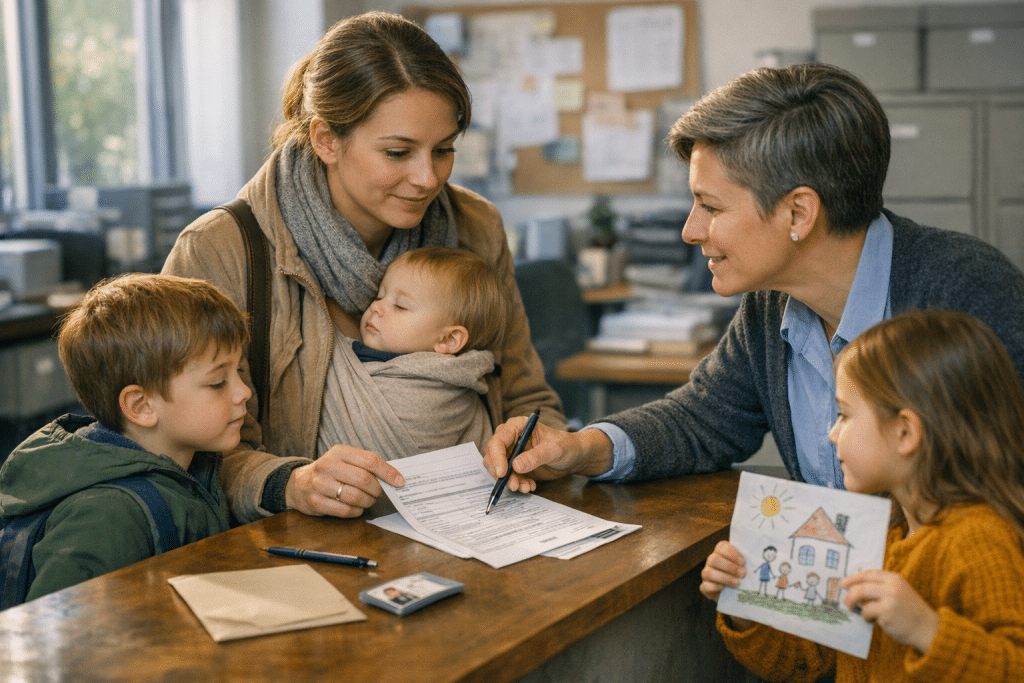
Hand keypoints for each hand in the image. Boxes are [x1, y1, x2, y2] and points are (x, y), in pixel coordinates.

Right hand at [285, 444, 404, 517]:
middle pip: (364, 480)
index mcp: (338, 452)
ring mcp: (319, 484)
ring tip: (368, 500)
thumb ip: (365, 465)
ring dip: (368, 502)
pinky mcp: (315, 502)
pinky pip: (345, 511)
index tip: (400, 481)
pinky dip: (357, 511)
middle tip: (379, 493)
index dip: (388, 472)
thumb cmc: (330, 472)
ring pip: (355, 497)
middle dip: (377, 490)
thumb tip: (393, 478)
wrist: (298, 483)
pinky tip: (356, 507)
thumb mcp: (344, 460)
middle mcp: (327, 466)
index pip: (369, 460)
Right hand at [482, 419, 613, 492]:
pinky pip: (509, 477)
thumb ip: (536, 456)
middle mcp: (511, 439)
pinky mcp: (516, 466)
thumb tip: (515, 466)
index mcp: (517, 427)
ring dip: (510, 481)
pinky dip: (517, 484)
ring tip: (526, 487)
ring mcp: (512, 453)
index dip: (496, 457)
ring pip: (499, 469)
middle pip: (493, 456)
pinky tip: (530, 486)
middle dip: (500, 472)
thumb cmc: (566, 446)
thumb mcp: (554, 449)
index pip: (498, 440)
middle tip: (513, 484)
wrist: (573, 457)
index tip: (502, 472)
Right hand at [701, 541, 754, 630]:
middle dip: (729, 566)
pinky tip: (723, 589)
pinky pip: (704, 586)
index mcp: (722, 552)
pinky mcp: (705, 587)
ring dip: (724, 577)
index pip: (722, 546)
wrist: (737, 595)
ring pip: (708, 572)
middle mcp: (712, 561)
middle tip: (743, 573)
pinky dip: (714, 587)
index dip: (732, 553)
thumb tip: (772, 554)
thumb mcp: (748, 567)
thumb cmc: (744, 577)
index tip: (743, 561)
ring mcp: (707, 573)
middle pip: (714, 558)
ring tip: (737, 583)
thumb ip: (753, 560)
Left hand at [841, 569, 938, 653]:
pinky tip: (875, 621)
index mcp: (894, 578)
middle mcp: (891, 586)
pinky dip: (867, 618)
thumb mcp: (899, 591)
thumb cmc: (909, 611)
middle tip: (846, 602)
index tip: (843, 583)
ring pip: (861, 597)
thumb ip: (881, 586)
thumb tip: (855, 587)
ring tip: (862, 613)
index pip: (868, 574)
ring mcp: (889, 599)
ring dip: (857, 606)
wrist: (927, 628)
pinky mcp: (886, 613)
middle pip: (861, 585)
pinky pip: (867, 612)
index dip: (854, 578)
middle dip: (850, 594)